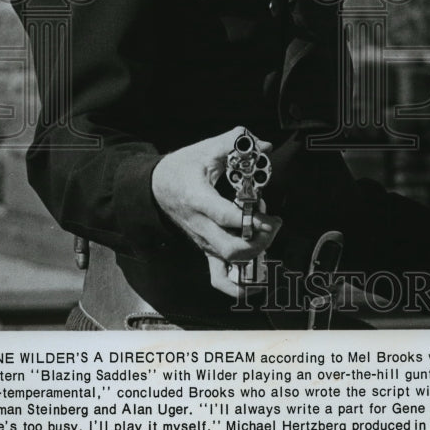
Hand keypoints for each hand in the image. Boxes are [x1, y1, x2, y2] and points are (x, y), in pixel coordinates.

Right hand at [151, 126, 281, 296]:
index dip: (251, 220)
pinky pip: (218, 276)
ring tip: (269, 234)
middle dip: (259, 240)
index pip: (225, 217)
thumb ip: (235, 142)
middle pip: (231, 247)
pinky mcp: (205, 248)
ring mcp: (202, 240)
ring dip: (255, 253)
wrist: (154, 187)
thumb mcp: (205, 149)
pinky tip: (254, 286)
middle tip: (274, 223)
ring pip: (229, 261)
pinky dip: (236, 286)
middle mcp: (200, 225)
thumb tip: (263, 144)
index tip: (270, 216)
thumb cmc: (180, 169)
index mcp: (198, 200)